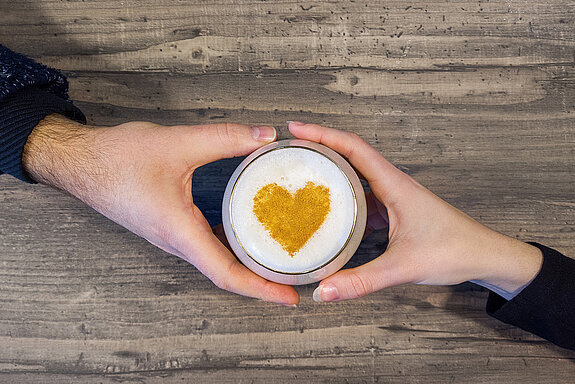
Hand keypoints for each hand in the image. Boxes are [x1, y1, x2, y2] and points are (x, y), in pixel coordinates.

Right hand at [22, 114, 298, 304]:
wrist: (78, 162)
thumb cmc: (117, 159)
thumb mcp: (177, 144)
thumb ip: (225, 138)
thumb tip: (265, 136)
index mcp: (179, 233)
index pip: (226, 274)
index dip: (260, 289)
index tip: (290, 298)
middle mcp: (177, 243)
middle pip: (226, 274)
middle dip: (262, 282)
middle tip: (297, 280)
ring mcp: (173, 237)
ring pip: (216, 261)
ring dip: (248, 266)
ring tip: (280, 260)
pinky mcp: (171, 226)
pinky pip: (206, 244)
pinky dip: (232, 245)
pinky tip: (248, 231)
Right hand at [288, 122, 542, 301]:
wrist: (484, 256)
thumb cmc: (453, 251)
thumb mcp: (403, 267)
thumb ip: (362, 280)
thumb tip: (323, 291)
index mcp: (395, 185)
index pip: (354, 148)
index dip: (323, 135)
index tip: (297, 129)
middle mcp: (392, 184)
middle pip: (351, 154)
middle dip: (320, 145)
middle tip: (291, 148)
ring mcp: (393, 196)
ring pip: (356, 175)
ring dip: (331, 169)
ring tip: (302, 173)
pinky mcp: (394, 210)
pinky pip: (363, 196)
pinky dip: (343, 196)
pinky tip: (328, 209)